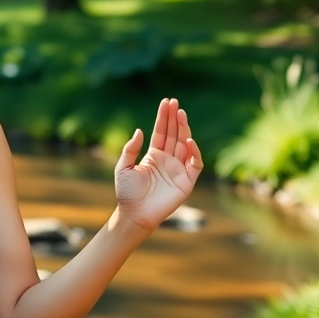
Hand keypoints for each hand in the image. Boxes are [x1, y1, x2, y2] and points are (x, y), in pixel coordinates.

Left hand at [113, 98, 204, 232]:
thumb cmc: (127, 193)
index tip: (166, 102)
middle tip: (175, 103)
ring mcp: (178, 170)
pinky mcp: (186, 181)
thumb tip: (140, 130)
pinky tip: (188, 140)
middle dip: (175, 118)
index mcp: (153, 155)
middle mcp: (167, 160)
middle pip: (174, 135)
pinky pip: (194, 164)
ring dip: (184, 129)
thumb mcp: (124, 167)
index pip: (161, 132)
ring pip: (184, 145)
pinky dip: (194, 152)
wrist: (134, 214)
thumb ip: (131, 149)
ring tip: (181, 114)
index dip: (164, 118)